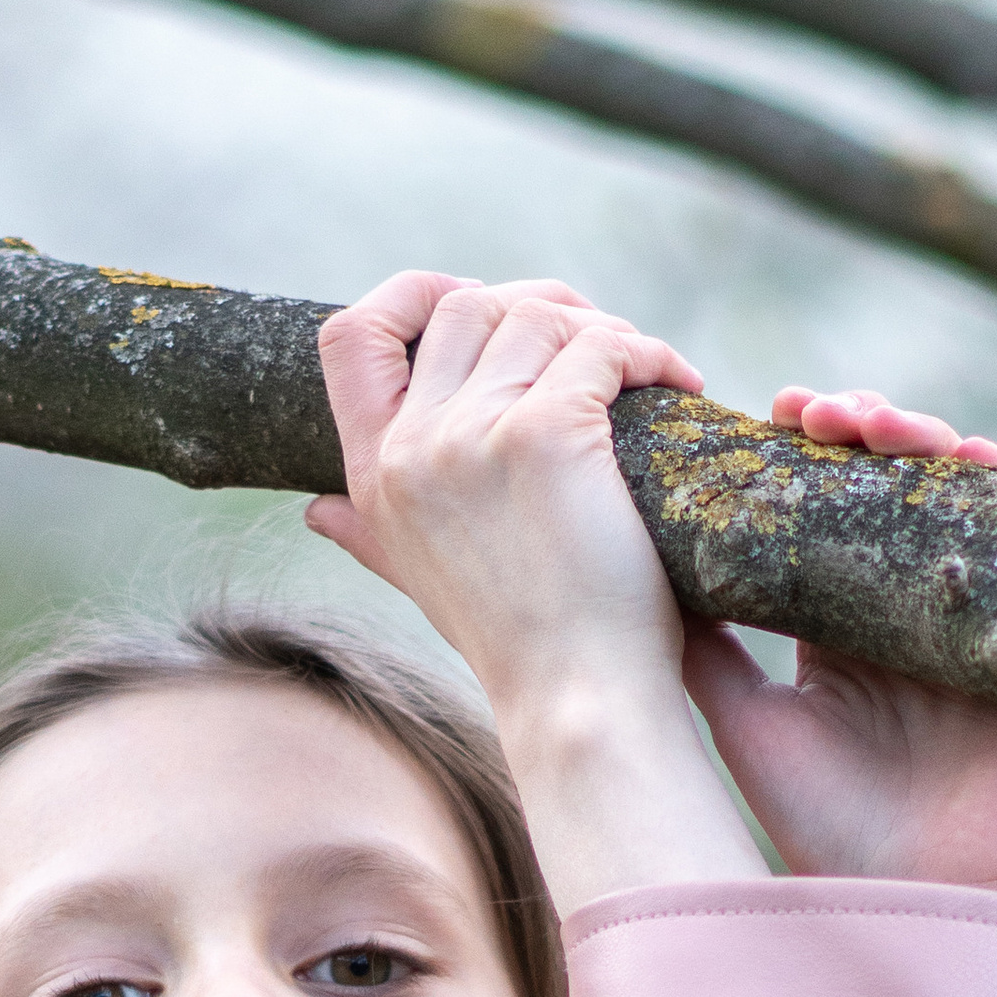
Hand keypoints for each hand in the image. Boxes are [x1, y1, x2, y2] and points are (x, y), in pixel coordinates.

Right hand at [310, 271, 760, 903]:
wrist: (577, 702)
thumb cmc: (518, 645)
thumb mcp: (421, 580)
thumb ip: (369, 533)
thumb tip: (317, 511)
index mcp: (373, 475)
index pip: (349, 333)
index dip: (414, 295)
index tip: (482, 309)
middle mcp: (413, 449)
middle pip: (466, 305)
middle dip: (539, 308)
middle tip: (596, 347)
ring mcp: (475, 437)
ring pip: (539, 316)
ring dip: (604, 330)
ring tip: (645, 373)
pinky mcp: (547, 435)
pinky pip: (602, 346)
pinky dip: (649, 354)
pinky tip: (679, 386)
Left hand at [683, 381, 996, 897]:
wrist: (928, 900)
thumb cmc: (833, 829)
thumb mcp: (748, 725)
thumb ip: (702, 654)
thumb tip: (631, 573)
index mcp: (843, 625)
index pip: (826, 510)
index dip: (800, 455)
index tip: (762, 417)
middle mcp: (912, 606)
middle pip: (892, 483)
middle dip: (856, 430)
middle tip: (810, 412)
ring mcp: (977, 609)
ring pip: (957, 492)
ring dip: (920, 441)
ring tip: (869, 424)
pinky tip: (967, 455)